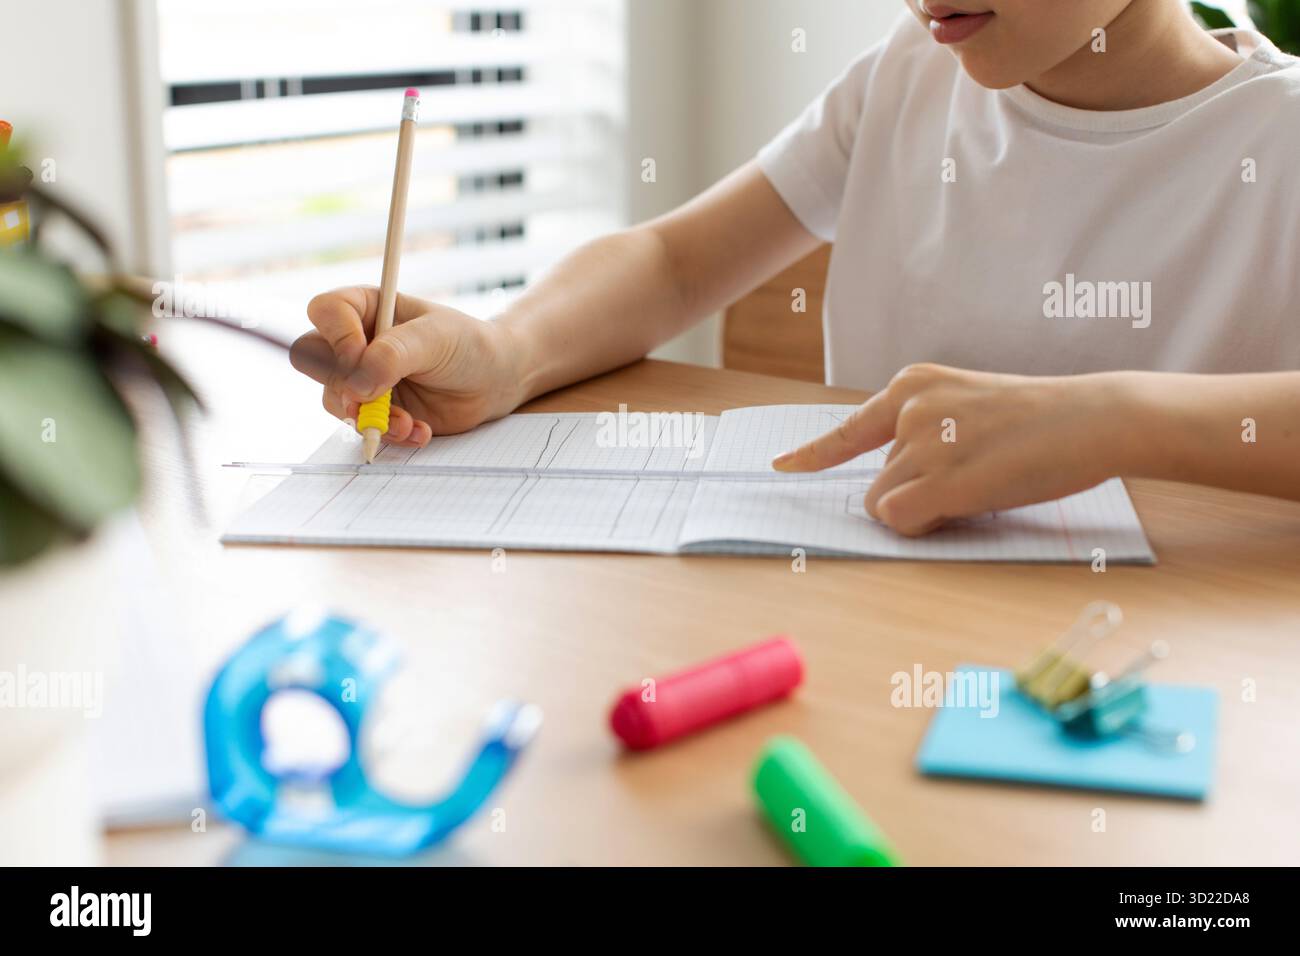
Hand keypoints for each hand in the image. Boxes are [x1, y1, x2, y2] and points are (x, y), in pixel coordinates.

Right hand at [290, 287, 527, 445]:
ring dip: (370, 418)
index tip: (361, 356)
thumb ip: (393, 356)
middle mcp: (355, 342)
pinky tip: (419, 432)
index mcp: (367, 307)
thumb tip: (355, 387)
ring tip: (409, 422)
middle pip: (313, 360)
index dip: (337, 336)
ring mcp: (361, 379)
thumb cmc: (467, 345)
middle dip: (343, 386)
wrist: (493, 382)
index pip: (324, 311)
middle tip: (374, 398)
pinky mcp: (374, 410)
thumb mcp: (435, 339)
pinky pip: (360, 428)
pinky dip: (388, 435)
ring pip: (335, 401)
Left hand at [772, 364, 1134, 535]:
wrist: (1094, 417)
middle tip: (969, 483)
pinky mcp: (941, 477)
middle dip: (909, 496)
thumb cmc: (1040, 421)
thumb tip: (889, 488)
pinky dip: (920, 525)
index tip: (783, 465)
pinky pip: (897, 518)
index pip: (849, 429)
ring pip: (883, 504)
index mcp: (912, 385)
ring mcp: (923, 442)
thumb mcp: (969, 408)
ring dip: (921, 512)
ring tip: (977, 487)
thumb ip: (924, 434)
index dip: (813, 453)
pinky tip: (960, 507)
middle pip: (872, 482)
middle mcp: (908, 409)